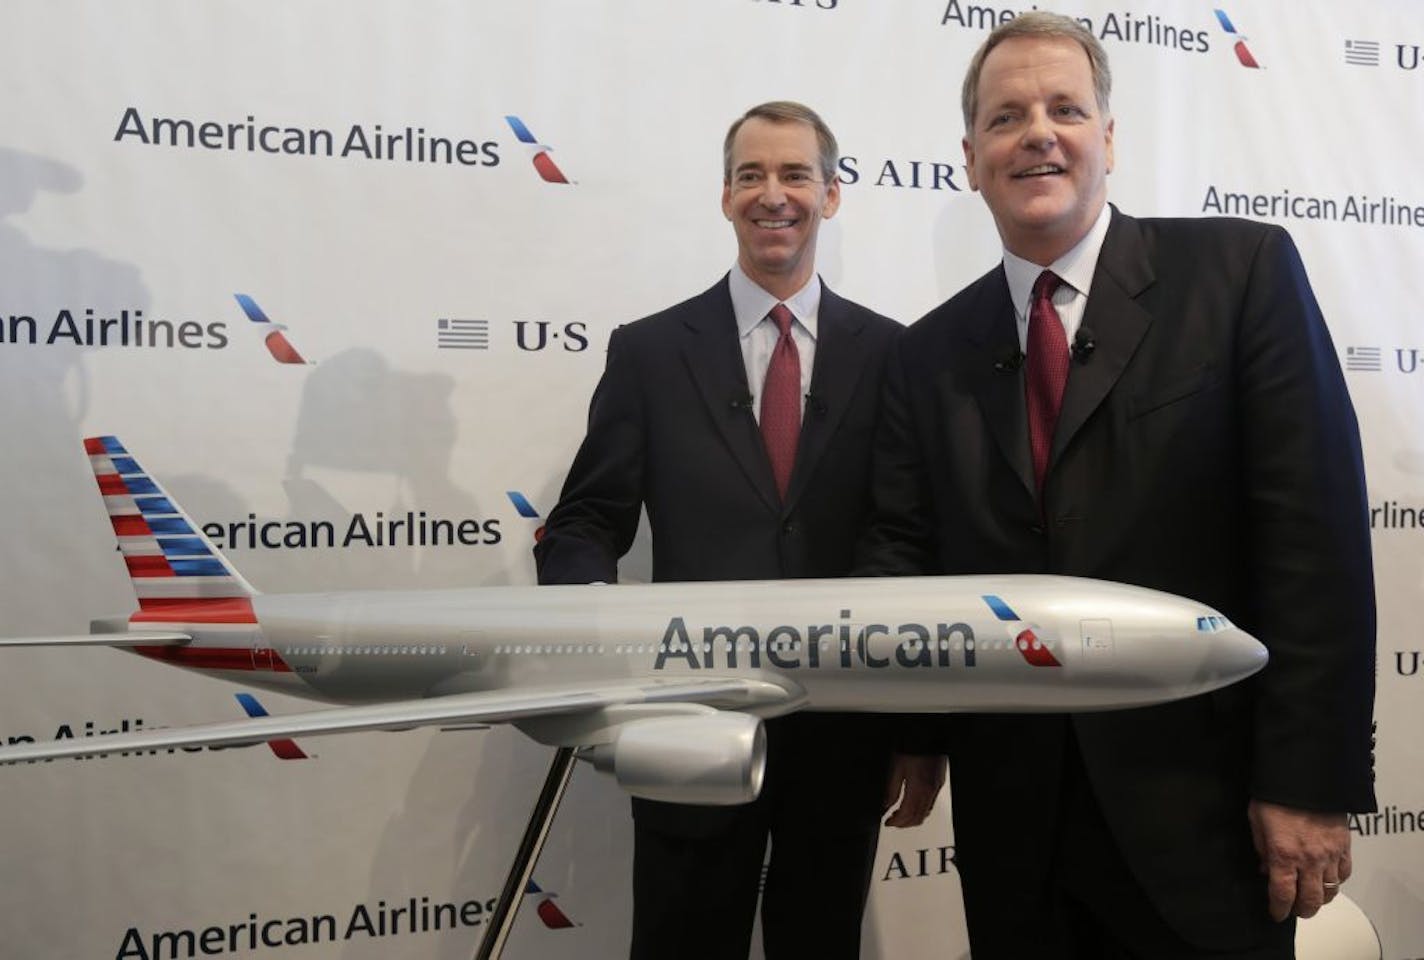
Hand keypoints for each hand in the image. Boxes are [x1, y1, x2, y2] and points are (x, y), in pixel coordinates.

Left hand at [882, 753, 945, 827]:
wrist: (927, 735)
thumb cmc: (911, 746)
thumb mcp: (895, 767)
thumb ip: (890, 790)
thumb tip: (884, 806)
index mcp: (918, 787)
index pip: (907, 814)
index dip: (896, 822)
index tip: (887, 822)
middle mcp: (930, 790)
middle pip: (918, 817)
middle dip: (904, 823)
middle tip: (892, 821)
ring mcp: (936, 787)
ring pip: (926, 812)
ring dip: (912, 818)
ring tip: (899, 815)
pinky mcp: (939, 783)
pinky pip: (931, 804)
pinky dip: (921, 810)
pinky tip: (912, 805)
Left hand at [1247, 799, 1350, 921]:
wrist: (1305, 774)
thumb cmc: (1276, 794)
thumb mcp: (1257, 820)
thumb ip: (1262, 848)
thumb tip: (1266, 869)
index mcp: (1284, 853)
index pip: (1282, 894)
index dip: (1278, 909)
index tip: (1276, 914)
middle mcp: (1309, 859)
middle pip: (1310, 900)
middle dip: (1301, 910)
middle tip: (1295, 910)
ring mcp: (1330, 853)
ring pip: (1330, 889)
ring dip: (1320, 898)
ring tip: (1311, 897)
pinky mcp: (1345, 845)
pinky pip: (1345, 873)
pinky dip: (1337, 880)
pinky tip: (1327, 878)